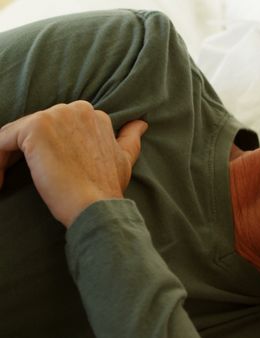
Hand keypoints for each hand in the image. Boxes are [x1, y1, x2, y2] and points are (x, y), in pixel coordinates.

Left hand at [0, 101, 147, 227]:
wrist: (97, 206)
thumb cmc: (107, 188)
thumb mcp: (124, 158)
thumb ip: (129, 138)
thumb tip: (141, 123)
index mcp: (94, 115)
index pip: (58, 126)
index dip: (47, 150)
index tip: (43, 171)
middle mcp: (76, 109)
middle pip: (35, 126)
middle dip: (25, 151)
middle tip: (18, 178)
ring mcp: (55, 116)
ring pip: (16, 132)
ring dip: (6, 156)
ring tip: (4, 181)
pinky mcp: (35, 128)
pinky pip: (2, 139)